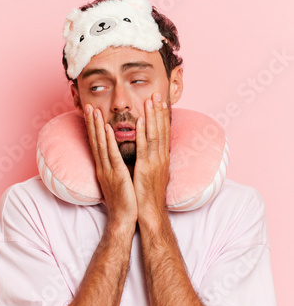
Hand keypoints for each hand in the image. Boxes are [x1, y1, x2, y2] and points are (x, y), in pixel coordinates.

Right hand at [83, 104, 137, 222]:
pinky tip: (107, 129)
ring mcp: (108, 170)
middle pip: (95, 141)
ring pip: (101, 144)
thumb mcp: (118, 180)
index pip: (96, 144)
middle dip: (92, 122)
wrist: (124, 218)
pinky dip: (109, 141)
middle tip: (88, 105)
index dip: (93, 128)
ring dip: (97, 126)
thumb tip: (118, 156)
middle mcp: (103, 166)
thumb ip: (116, 167)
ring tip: (94, 111)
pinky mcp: (117, 175)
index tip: (91, 113)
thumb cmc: (124, 200)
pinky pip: (112, 155)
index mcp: (104, 167)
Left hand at [133, 92, 170, 213]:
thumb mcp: (151, 173)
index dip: (162, 116)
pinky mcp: (146, 169)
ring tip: (151, 100)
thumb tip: (147, 150)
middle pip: (161, 129)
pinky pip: (144, 148)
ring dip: (152, 116)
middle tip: (157, 93)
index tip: (160, 101)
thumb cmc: (147, 194)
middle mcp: (161, 157)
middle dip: (159, 110)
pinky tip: (141, 121)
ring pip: (154, 134)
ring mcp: (155, 162)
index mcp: (162, 158)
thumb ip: (150, 160)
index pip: (163, 132)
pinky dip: (143, 133)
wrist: (149, 213)